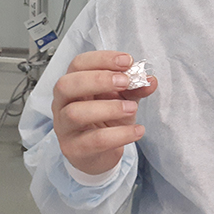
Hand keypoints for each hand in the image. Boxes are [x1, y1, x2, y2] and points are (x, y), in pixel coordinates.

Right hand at [52, 51, 157, 175]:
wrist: (100, 154)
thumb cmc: (106, 120)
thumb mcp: (123, 98)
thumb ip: (135, 87)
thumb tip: (150, 80)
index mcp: (73, 84)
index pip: (78, 64)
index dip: (102, 59)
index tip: (127, 61)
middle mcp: (62, 103)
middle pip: (66, 85)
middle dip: (98, 79)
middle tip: (125, 82)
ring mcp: (64, 127)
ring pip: (75, 113)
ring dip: (108, 108)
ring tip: (133, 108)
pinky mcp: (74, 149)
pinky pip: (94, 140)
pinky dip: (120, 134)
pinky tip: (137, 131)